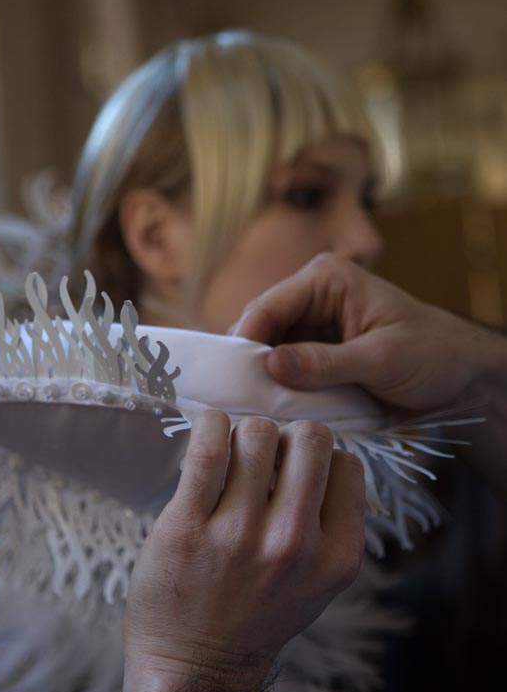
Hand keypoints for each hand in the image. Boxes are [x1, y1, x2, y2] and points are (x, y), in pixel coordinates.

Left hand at [124, 409, 364, 691]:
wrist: (194, 669)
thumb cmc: (255, 618)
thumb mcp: (317, 585)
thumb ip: (329, 526)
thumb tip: (319, 452)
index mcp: (336, 558)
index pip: (347, 464)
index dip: (320, 459)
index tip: (294, 473)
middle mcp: (294, 544)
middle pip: (310, 438)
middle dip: (287, 438)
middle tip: (263, 459)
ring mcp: (239, 535)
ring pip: (257, 434)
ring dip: (243, 435)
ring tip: (230, 458)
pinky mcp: (186, 526)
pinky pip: (207, 446)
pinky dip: (209, 426)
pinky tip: (208, 436)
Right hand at [231, 253, 506, 415]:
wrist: (460, 374)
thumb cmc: (431, 355)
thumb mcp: (380, 359)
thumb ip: (325, 363)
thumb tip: (269, 365)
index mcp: (325, 279)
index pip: (266, 307)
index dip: (244, 344)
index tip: (231, 383)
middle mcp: (310, 297)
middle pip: (258, 330)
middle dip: (249, 365)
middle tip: (237, 404)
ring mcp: (310, 326)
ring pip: (265, 353)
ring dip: (260, 381)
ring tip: (250, 412)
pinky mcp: (313, 353)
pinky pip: (282, 371)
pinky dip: (276, 391)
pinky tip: (270, 412)